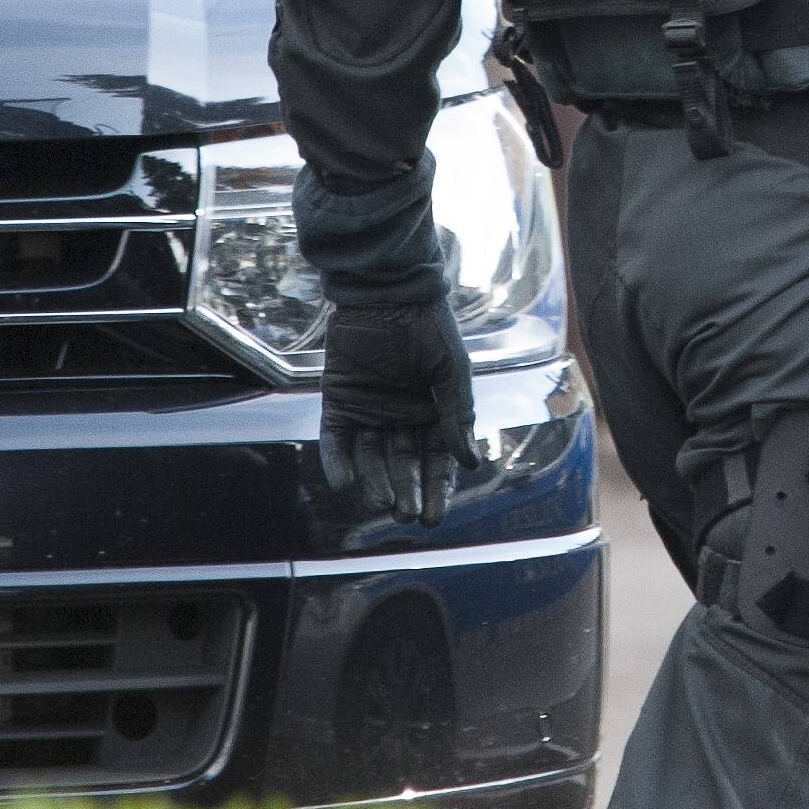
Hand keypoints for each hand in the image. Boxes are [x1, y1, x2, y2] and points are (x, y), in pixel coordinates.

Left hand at [319, 294, 474, 524]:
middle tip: (406, 515)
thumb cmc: (429, 326)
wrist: (388, 290)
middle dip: (405, 492)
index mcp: (433, 413)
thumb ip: (458, 414)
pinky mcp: (339, 402)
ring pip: (370, 459)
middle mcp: (400, 418)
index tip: (433, 518)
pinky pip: (337, 439)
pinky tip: (345, 483)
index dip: (435, 490)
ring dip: (374, 483)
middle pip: (402, 466)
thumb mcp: (452, 370)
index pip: (435, 462)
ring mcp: (368, 411)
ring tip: (382, 502)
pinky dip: (338, 462)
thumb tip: (471, 463)